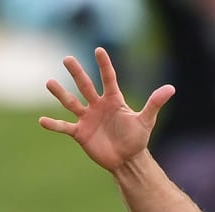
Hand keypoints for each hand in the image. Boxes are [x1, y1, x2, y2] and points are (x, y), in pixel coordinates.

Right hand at [39, 48, 174, 171]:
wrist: (127, 159)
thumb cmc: (137, 138)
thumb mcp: (146, 120)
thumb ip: (154, 103)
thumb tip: (171, 88)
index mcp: (113, 100)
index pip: (108, 79)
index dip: (105, 65)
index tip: (99, 49)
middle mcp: (98, 106)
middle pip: (86, 86)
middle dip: (77, 73)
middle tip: (68, 59)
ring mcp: (87, 118)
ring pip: (71, 102)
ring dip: (60, 94)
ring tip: (49, 82)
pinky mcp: (80, 133)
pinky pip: (64, 127)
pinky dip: (54, 124)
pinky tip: (43, 121)